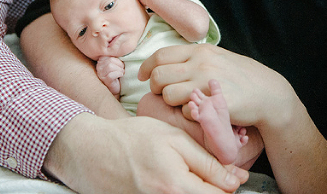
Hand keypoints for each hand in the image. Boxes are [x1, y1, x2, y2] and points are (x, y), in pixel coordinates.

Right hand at [44, 112, 247, 193]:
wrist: (90, 150)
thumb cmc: (132, 138)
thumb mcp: (173, 138)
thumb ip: (206, 160)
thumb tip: (236, 178)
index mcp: (175, 186)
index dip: (231, 183)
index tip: (234, 174)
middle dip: (214, 189)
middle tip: (214, 175)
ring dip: (197, 190)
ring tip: (188, 175)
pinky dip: (181, 192)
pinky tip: (175, 181)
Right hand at [95, 56, 124, 95]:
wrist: (118, 86)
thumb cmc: (118, 73)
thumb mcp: (117, 63)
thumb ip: (117, 56)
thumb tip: (122, 50)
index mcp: (101, 60)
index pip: (109, 55)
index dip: (118, 59)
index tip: (121, 64)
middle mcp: (99, 66)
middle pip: (110, 60)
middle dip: (119, 64)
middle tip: (122, 69)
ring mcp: (101, 74)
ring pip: (110, 67)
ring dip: (119, 69)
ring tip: (121, 72)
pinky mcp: (105, 80)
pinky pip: (112, 75)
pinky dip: (118, 74)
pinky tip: (120, 76)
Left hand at [138, 44, 295, 128]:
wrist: (268, 93)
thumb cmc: (241, 77)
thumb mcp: (217, 58)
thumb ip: (193, 58)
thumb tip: (166, 62)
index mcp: (200, 51)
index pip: (160, 55)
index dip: (146, 68)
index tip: (142, 77)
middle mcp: (201, 63)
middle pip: (158, 76)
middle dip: (154, 88)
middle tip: (162, 95)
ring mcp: (207, 82)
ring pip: (168, 94)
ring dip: (170, 103)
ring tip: (182, 104)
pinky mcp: (214, 101)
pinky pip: (186, 111)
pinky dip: (189, 114)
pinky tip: (200, 112)